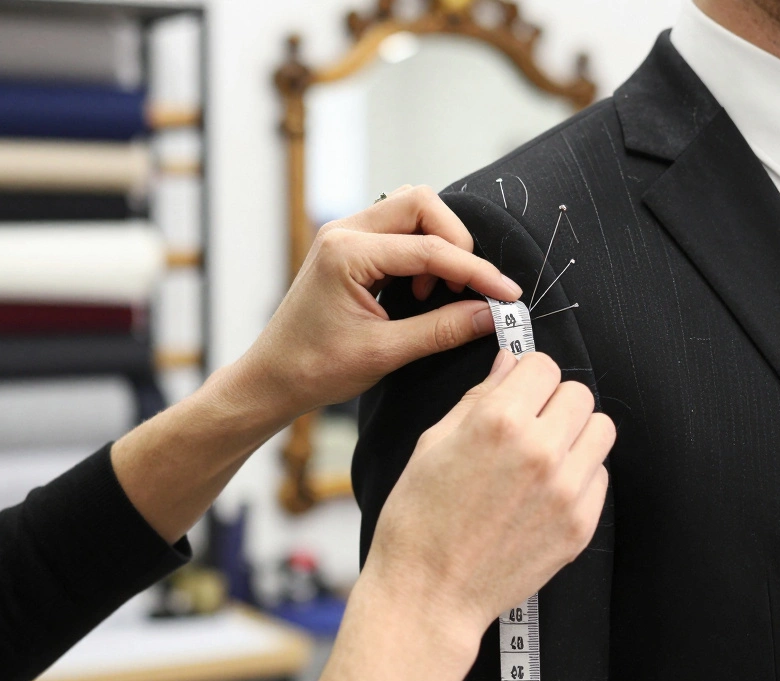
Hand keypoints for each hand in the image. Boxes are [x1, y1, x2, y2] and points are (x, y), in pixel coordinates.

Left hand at [238, 185, 522, 422]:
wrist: (272, 379)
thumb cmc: (315, 369)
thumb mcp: (385, 354)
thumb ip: (442, 330)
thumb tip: (491, 315)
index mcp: (346, 253)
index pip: (429, 248)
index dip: (475, 271)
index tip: (507, 294)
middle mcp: (344, 232)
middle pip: (421, 203)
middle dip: (456, 241)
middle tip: (466, 287)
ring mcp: (344, 234)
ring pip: (411, 209)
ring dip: (438, 242)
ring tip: (438, 290)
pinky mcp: (349, 246)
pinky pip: (397, 228)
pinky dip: (421, 249)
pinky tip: (420, 289)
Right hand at [309, 351, 615, 680]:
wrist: (429, 595)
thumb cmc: (418, 521)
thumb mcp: (432, 444)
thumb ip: (479, 397)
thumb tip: (509, 363)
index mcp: (498, 422)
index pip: (543, 365)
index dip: (527, 375)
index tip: (519, 391)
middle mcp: (540, 450)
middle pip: (578, 394)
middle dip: (553, 401)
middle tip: (530, 424)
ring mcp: (566, 490)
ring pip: (601, 430)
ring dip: (575, 434)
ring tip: (545, 455)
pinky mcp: (580, 524)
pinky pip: (600, 475)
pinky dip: (580, 475)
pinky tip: (546, 491)